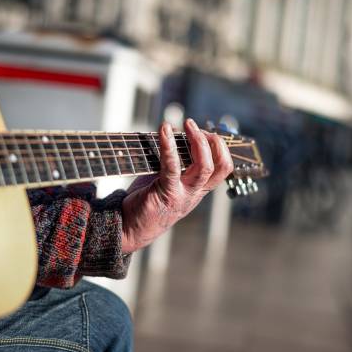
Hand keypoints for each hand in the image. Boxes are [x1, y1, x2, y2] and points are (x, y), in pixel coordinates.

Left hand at [121, 118, 232, 252]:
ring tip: (187, 123)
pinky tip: (164, 130)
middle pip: (220, 167)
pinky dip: (169, 146)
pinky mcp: (165, 192)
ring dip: (198, 141)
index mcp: (198, 189)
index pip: (223, 168)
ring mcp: (183, 194)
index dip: (220, 147)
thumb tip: (173, 130)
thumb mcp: (167, 180)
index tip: (205, 131)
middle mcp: (195, 192)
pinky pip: (172, 166)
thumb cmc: (146, 200)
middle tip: (196, 126)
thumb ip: (174, 161)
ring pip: (204, 167)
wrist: (128, 228)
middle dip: (214, 142)